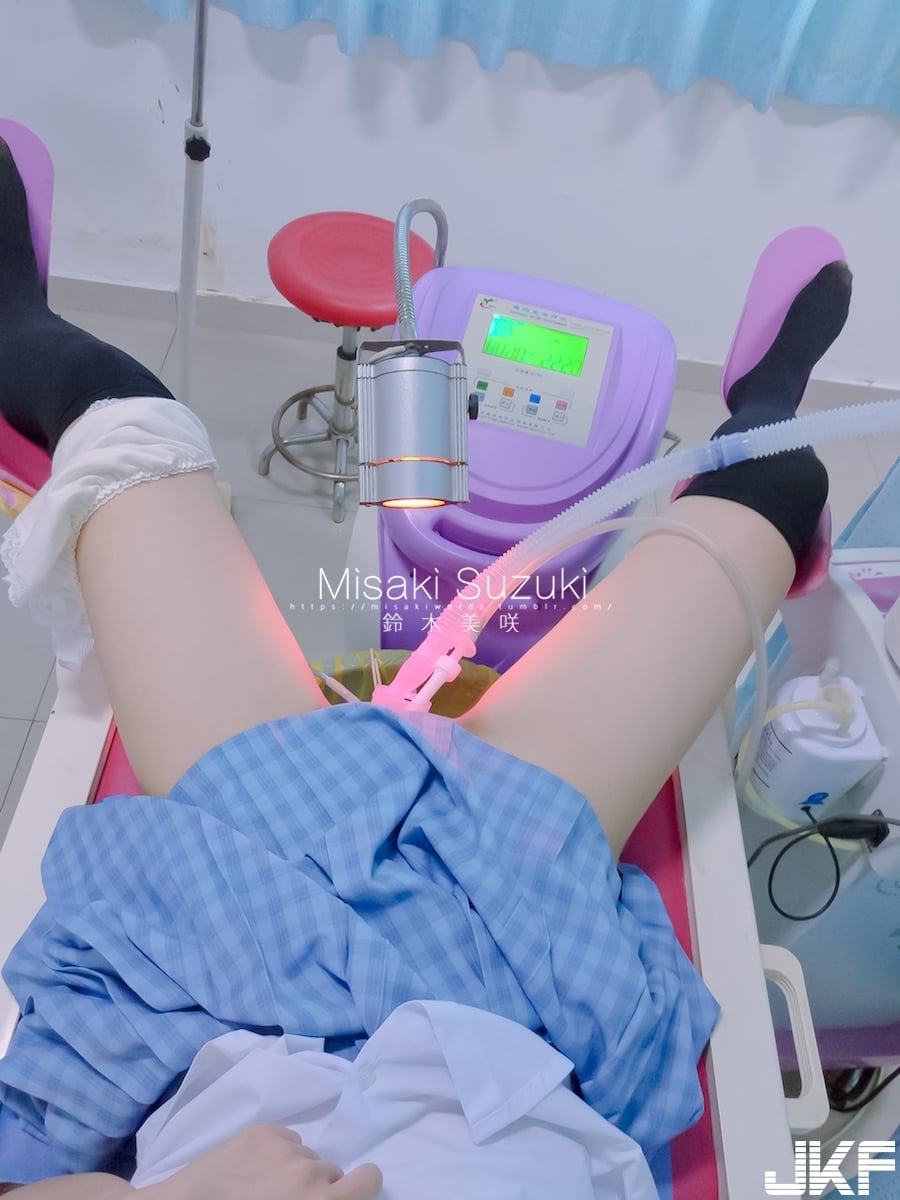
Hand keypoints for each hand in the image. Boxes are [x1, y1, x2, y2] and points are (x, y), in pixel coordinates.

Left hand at [140, 1125, 382, 1199]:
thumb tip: (332, 1191)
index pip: (369, 1179)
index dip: (360, 1186)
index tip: (344, 1193)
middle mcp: (311, 1174)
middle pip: (333, 1171)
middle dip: (318, 1185)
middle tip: (287, 1199)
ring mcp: (286, 1151)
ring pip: (306, 1156)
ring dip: (293, 1169)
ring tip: (262, 1186)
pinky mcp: (263, 1133)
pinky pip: (287, 1139)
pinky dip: (275, 1153)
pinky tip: (251, 1170)